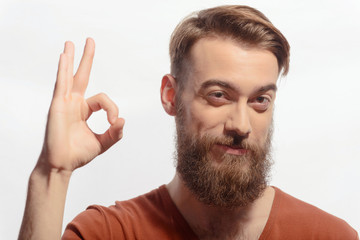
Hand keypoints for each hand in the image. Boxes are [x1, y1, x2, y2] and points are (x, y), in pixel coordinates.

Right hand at [38, 38, 123, 172]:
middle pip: (81, 75)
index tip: (114, 123)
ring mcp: (65, 102)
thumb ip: (115, 133)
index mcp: (84, 110)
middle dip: (86, 58)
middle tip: (90, 40)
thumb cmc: (79, 154)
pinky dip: (63, 70)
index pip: (103, 100)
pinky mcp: (58, 105)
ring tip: (71, 43)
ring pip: (69, 76)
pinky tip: (64, 56)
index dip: (112, 109)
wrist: (63, 165)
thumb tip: (123, 119)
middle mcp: (74, 103)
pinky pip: (61, 84)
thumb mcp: (103, 142)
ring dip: (71, 59)